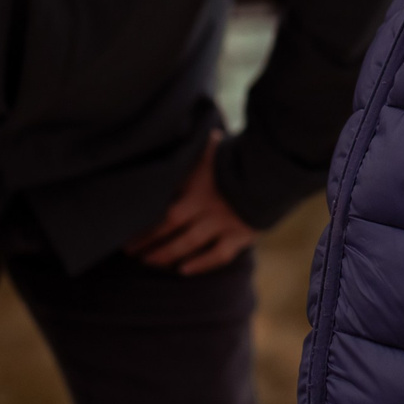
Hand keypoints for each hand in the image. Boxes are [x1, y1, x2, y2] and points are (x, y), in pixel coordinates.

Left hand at [123, 132, 257, 273]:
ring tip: (149, 262)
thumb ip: (192, 146)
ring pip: (187, 243)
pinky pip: (217, 255)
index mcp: (195, 180)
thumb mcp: (212, 144)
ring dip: (165, 254)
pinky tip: (184, 270)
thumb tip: (171, 133)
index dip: (141, 214)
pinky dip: (200, 264)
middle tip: (129, 251)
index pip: (160, 201)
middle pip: (167, 224)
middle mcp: (205, 203)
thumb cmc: (242, 152)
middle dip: (146, 239)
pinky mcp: (241, 234)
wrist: (279, 166)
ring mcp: (223, 221)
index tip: (125, 224)